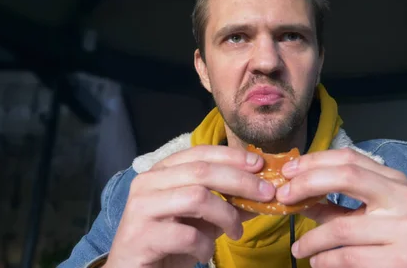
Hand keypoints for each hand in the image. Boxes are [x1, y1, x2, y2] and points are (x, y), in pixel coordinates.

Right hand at [105, 145, 275, 267]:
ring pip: (196, 198)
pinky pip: (186, 235)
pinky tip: (204, 254)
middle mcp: (147, 183)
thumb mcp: (203, 221)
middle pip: (202, 171)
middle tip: (267, 195)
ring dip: (226, 216)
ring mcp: (141, 208)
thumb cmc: (168, 244)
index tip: (260, 165)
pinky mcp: (140, 236)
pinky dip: (205, 246)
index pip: (200, 152)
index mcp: (161, 172)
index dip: (232, 156)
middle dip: (241, 181)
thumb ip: (228, 205)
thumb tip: (264, 194)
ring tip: (235, 232)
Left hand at [275, 147, 406, 267]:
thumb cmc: (396, 241)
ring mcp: (406, 230)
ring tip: (300, 248)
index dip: (314, 161)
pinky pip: (346, 257)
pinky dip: (324, 260)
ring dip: (311, 239)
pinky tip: (319, 262)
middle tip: (283, 197)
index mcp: (397, 182)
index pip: (350, 159)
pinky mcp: (400, 260)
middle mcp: (405, 199)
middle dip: (307, 183)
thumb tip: (296, 193)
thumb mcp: (373, 214)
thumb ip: (339, 204)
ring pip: (340, 228)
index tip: (288, 171)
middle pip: (347, 176)